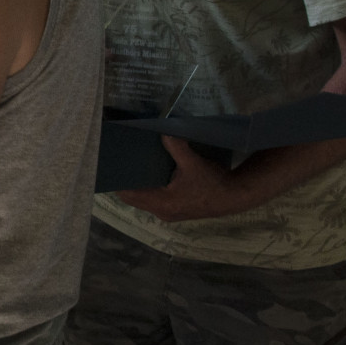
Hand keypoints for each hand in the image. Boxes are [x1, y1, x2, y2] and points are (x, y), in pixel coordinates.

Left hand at [117, 136, 258, 222]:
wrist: (235, 197)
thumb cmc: (213, 182)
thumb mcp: (193, 163)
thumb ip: (176, 147)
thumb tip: (164, 132)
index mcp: (162, 203)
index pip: (129, 195)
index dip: (118, 183)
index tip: (110, 168)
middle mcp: (162, 211)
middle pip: (134, 199)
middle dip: (126, 183)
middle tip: (120, 164)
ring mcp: (169, 213)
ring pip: (144, 200)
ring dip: (138, 187)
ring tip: (132, 167)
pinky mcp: (177, 210)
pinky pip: (155, 201)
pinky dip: (149, 190)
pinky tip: (151, 174)